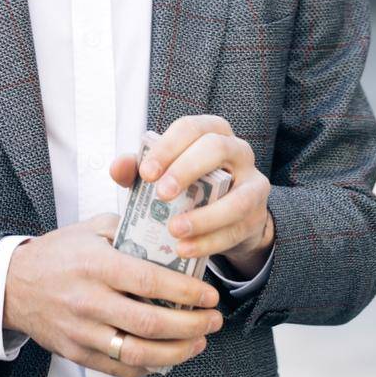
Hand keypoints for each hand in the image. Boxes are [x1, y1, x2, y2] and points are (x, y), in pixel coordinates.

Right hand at [0, 213, 221, 376]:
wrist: (12, 286)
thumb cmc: (56, 254)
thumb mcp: (92, 227)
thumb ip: (130, 227)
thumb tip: (170, 231)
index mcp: (97, 266)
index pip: (149, 282)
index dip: (185, 292)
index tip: (209, 295)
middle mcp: (89, 301)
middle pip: (149, 323)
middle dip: (191, 325)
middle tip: (213, 320)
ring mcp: (82, 332)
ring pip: (136, 352)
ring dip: (175, 352)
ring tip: (198, 342)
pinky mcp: (76, 353)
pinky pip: (117, 368)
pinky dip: (147, 366)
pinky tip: (166, 356)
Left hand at [108, 115, 274, 279]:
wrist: (227, 218)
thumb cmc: (190, 189)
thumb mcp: (163, 176)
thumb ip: (138, 170)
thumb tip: (118, 167)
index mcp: (212, 132)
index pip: (191, 127)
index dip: (168, 147)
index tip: (146, 172)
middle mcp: (237, 150)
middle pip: (216, 148)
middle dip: (187, 169)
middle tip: (161, 193)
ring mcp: (253, 182)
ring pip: (236, 196)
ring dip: (204, 215)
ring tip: (174, 229)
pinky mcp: (257, 214)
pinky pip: (236, 228)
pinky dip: (209, 241)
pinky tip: (185, 249)